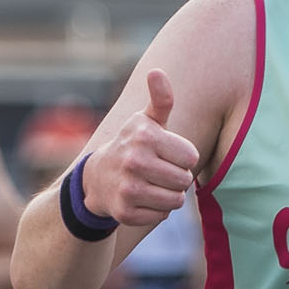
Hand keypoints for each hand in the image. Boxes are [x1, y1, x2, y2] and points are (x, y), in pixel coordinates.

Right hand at [81, 72, 198, 228]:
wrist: (97, 178)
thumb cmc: (133, 145)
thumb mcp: (145, 121)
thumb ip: (160, 99)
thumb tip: (156, 72)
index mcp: (144, 136)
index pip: (191, 157)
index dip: (183, 157)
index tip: (166, 154)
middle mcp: (134, 161)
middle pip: (185, 180)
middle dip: (178, 178)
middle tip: (159, 171)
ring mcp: (128, 188)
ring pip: (176, 201)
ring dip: (170, 195)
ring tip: (152, 184)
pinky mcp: (126, 213)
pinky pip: (162, 216)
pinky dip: (157, 210)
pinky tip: (142, 198)